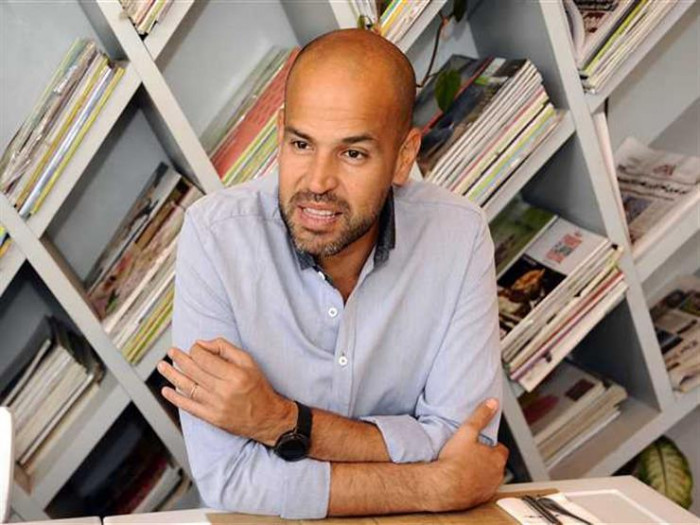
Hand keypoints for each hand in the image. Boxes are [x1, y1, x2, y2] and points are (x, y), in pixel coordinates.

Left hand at [157, 338, 295, 444]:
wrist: (266, 417)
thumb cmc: (258, 387)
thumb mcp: (249, 362)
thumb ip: (226, 349)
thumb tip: (202, 344)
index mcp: (234, 375)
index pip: (205, 359)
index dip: (195, 350)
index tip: (194, 348)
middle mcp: (224, 391)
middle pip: (194, 371)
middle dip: (180, 359)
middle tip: (172, 352)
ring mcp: (216, 406)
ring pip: (188, 387)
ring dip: (172, 375)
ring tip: (162, 366)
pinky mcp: (211, 418)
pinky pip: (189, 406)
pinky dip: (175, 398)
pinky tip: (166, 390)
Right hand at [427, 399, 508, 511]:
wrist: (443, 486)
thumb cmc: (454, 461)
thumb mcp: (467, 431)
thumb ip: (480, 416)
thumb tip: (492, 403)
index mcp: (496, 458)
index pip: (502, 449)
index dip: (492, 446)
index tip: (482, 444)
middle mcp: (496, 474)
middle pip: (496, 464)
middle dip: (487, 460)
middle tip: (472, 455)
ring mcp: (489, 488)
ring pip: (490, 478)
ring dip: (482, 473)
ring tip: (466, 467)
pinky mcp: (479, 499)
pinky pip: (481, 490)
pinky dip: (475, 486)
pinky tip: (462, 480)